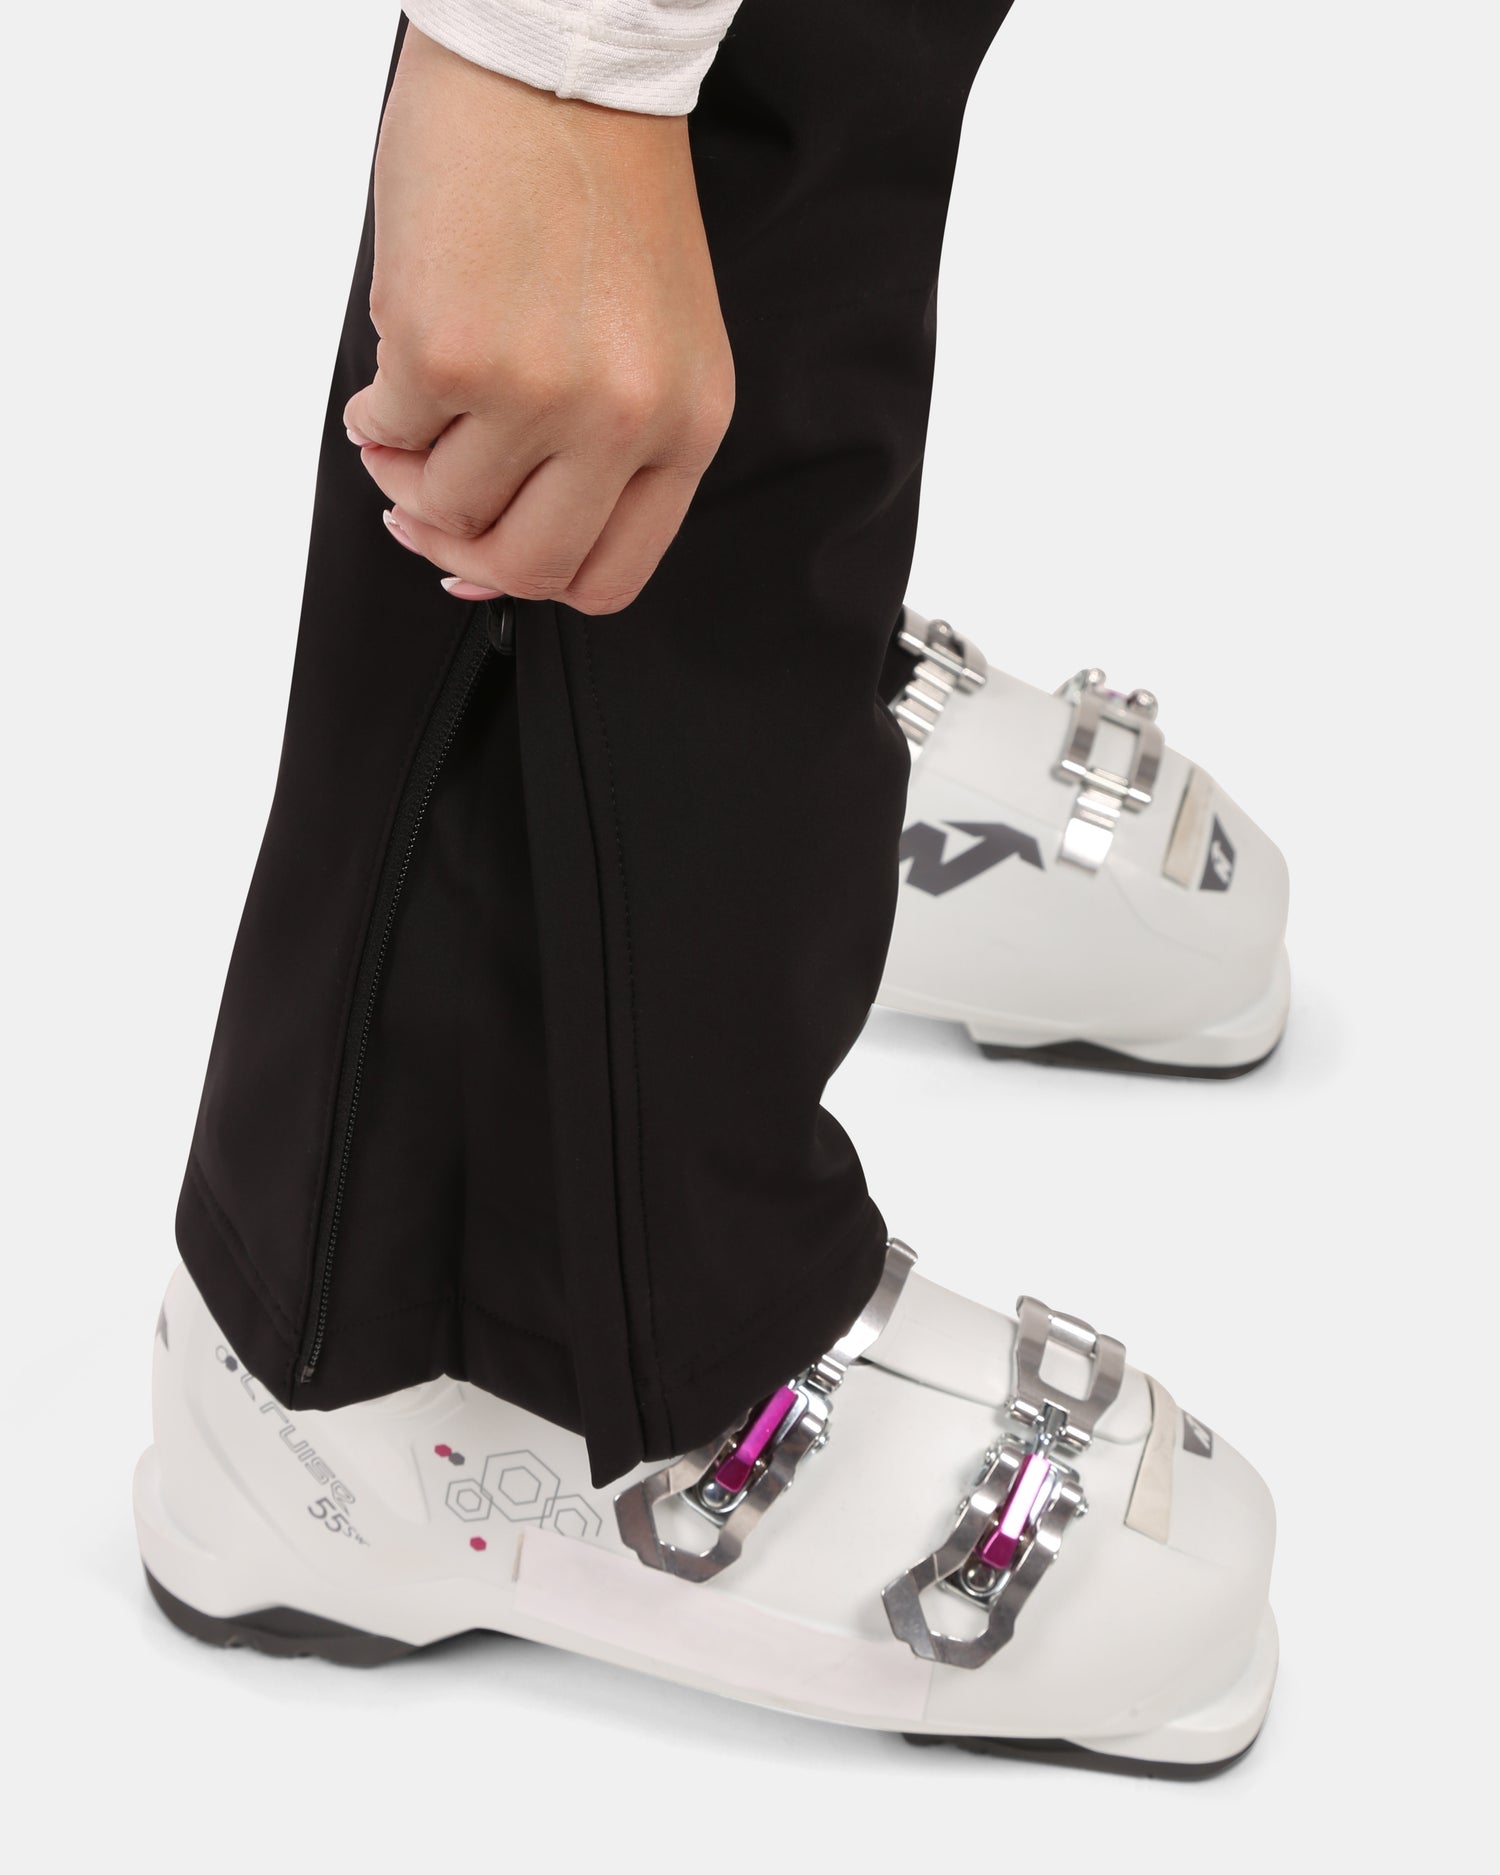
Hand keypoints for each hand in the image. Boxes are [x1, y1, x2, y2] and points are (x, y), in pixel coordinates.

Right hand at [346, 27, 734, 612]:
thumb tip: (477, 553)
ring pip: (446, 503)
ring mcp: (540, 393)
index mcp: (687, 422)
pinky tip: (392, 359)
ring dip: (407, 468)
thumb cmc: (597, 185)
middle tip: (422, 508)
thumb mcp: (647, 340)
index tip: (483, 555)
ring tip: (408, 407)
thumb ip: (596, 452)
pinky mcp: (451, 354)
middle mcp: (625, 419)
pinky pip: (389, 433)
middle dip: (460, 549)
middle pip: (530, 566)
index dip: (532, 579)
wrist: (557, 59)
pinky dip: (374, 412)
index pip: (611, 574)